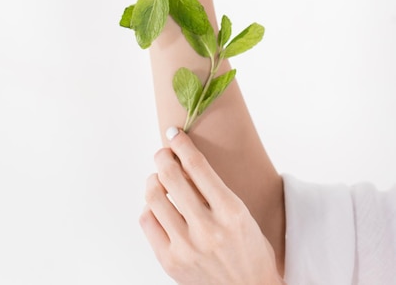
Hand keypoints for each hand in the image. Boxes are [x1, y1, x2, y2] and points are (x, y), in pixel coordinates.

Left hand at [140, 129, 284, 284]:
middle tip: (164, 153)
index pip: (196, 165)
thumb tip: (183, 160)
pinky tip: (158, 206)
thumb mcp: (241, 214)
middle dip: (163, 156)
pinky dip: (149, 207)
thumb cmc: (248, 249)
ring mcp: (186, 246)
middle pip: (170, 175)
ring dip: (153, 179)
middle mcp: (207, 228)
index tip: (174, 133)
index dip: (181, 143)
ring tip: (159, 179)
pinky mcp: (170, 261)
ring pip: (153, 196)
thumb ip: (213, 189)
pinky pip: (147, 220)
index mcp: (231, 211)